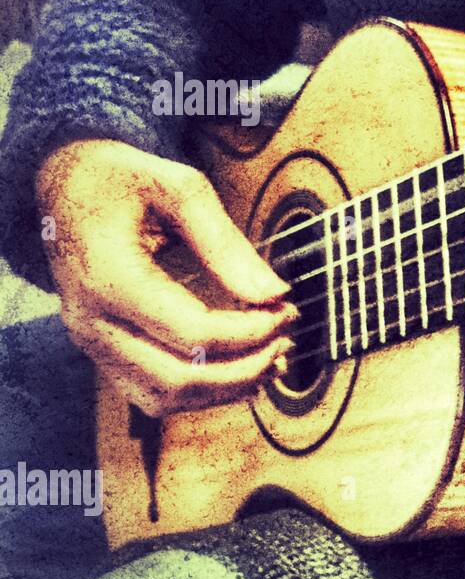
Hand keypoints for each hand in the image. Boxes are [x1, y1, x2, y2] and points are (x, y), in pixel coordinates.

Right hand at [36, 139, 296, 415]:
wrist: (64, 185)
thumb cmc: (120, 180)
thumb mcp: (179, 188)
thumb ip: (225, 243)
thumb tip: (274, 292)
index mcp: (108, 277)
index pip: (193, 333)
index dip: (250, 333)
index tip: (286, 311)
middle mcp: (91, 321)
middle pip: (179, 378)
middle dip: (244, 369)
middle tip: (285, 341)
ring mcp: (91, 342)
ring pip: (164, 399)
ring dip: (225, 390)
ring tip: (271, 362)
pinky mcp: (101, 351)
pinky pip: (151, 394)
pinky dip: (199, 392)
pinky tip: (238, 371)